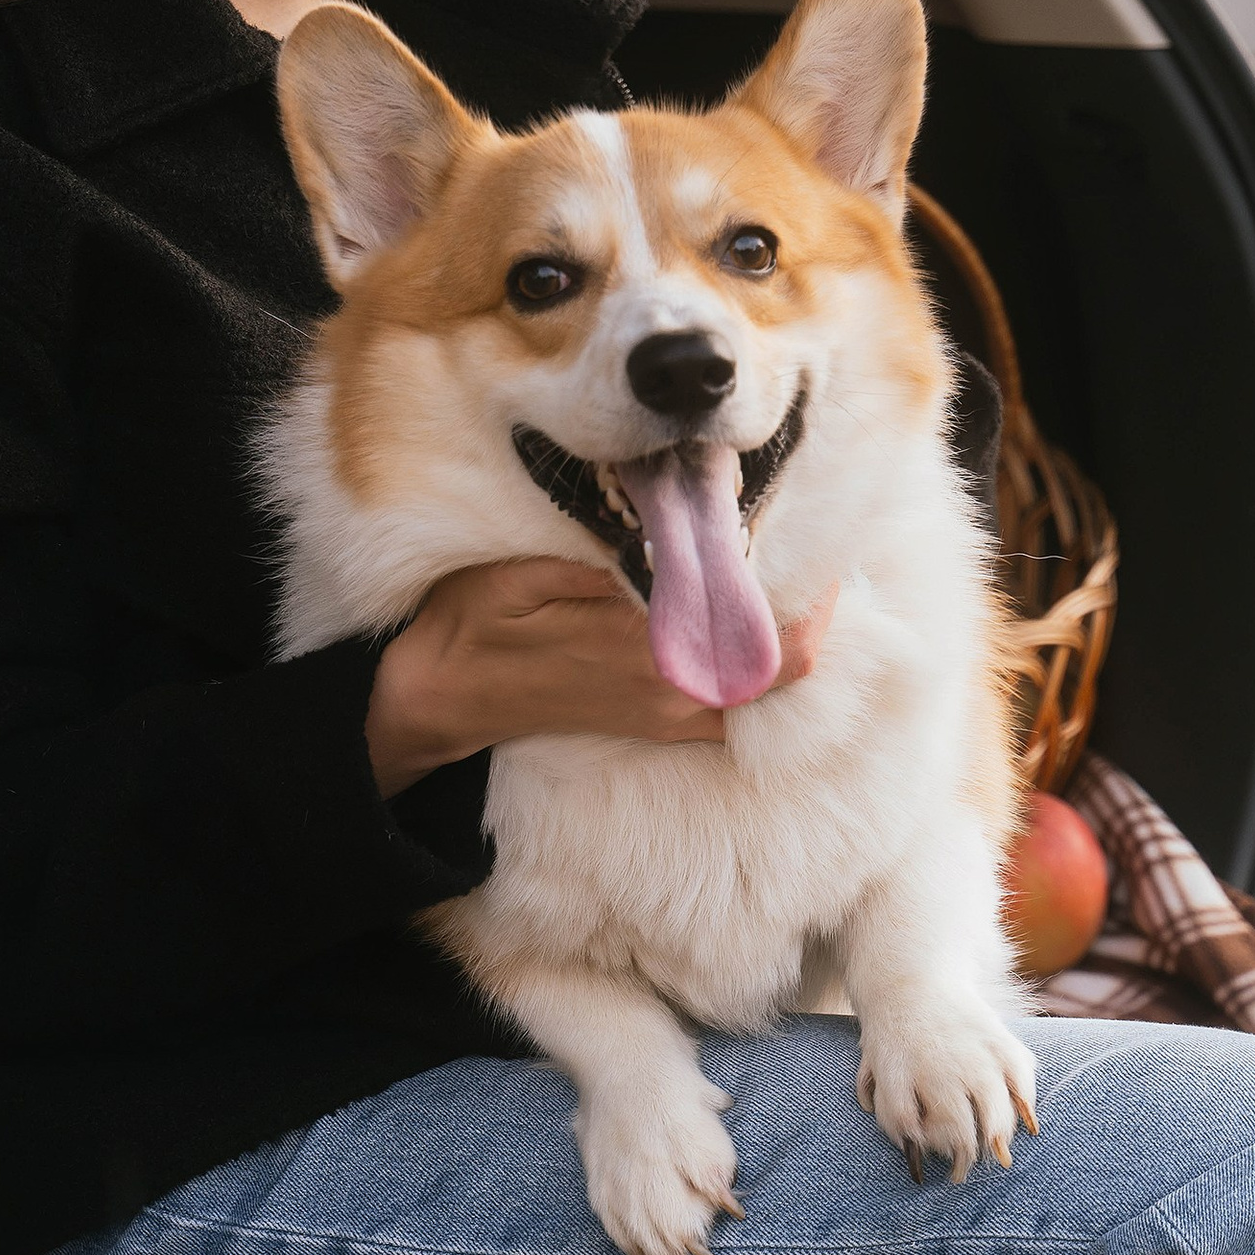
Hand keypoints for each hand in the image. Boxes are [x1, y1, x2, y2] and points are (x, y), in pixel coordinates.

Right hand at [367, 558, 831, 797]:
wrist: (438, 696)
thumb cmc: (474, 622)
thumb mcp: (526, 571)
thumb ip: (606, 559)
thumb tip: (678, 533)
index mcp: (648, 655)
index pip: (772, 641)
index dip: (813, 597)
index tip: (816, 538)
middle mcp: (673, 695)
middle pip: (787, 665)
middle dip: (808, 606)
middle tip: (806, 540)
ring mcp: (668, 715)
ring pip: (765, 684)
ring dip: (781, 630)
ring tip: (778, 564)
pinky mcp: (656, 721)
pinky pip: (732, 702)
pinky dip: (753, 659)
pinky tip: (742, 609)